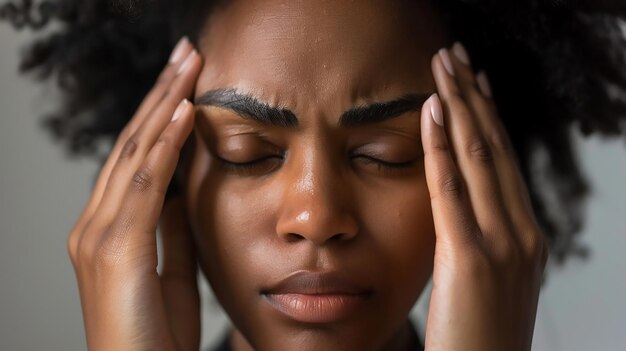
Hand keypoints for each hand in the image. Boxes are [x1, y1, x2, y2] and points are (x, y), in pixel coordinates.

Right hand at [67, 38, 202, 350]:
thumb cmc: (156, 334)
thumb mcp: (172, 268)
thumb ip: (173, 227)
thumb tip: (186, 185)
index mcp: (109, 228)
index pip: (137, 156)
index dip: (160, 114)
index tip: (186, 80)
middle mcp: (95, 224)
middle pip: (132, 143)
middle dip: (161, 93)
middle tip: (187, 52)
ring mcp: (99, 235)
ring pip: (135, 153)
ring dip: (164, 104)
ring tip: (188, 65)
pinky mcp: (116, 249)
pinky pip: (145, 185)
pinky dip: (164, 145)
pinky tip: (183, 112)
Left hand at [421, 43, 547, 350]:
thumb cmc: (479, 336)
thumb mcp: (487, 281)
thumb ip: (476, 241)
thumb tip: (455, 210)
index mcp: (526, 237)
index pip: (506, 163)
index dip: (489, 118)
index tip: (475, 84)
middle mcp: (522, 232)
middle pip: (496, 149)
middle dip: (474, 97)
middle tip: (456, 57)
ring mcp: (502, 244)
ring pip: (480, 158)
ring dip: (459, 106)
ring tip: (444, 67)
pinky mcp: (470, 259)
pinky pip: (452, 190)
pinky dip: (441, 147)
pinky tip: (431, 112)